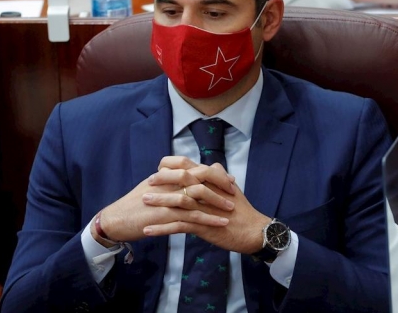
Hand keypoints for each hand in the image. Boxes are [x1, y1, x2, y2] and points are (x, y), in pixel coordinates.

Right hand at [96, 157, 235, 244]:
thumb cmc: (133, 205)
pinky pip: (191, 216)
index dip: (212, 172)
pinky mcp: (165, 215)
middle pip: (199, 177)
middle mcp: (168, 183)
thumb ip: (168, 181)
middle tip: (233, 190)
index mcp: (166, 175)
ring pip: (198, 196)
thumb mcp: (151, 188)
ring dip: (217, 202)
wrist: (116, 220)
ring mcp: (167, 198)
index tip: (227, 178)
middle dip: (219, 183)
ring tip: (231, 209)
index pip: (193, 167)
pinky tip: (220, 224)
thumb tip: (184, 178)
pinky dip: (208, 219)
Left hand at [144, 158, 270, 254]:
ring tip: (143, 202)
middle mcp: (207, 191)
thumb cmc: (243, 211)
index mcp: (212, 181)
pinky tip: (148, 230)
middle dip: (161, 180)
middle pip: (180, 179)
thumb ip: (220, 176)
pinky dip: (161, 228)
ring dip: (158, 203)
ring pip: (177, 201)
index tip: (159, 169)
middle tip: (146, 183)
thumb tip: (214, 165)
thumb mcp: (232, 189)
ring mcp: (204, 208)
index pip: (188, 165)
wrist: (254, 231)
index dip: (171, 165)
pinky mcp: (203, 225)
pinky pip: (178, 226)